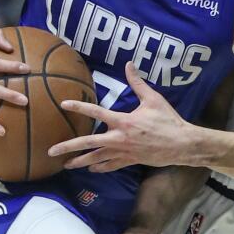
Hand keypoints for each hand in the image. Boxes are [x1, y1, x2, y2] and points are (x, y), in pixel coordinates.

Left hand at [50, 62, 194, 171]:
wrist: (182, 144)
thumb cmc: (168, 120)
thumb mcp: (153, 99)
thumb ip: (137, 82)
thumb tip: (128, 64)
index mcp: (123, 121)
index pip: (96, 112)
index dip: (79, 108)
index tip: (63, 104)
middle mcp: (119, 138)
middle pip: (88, 143)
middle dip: (68, 147)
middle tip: (51, 151)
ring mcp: (123, 152)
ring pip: (96, 159)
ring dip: (79, 162)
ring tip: (65, 165)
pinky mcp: (129, 161)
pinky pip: (110, 166)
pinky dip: (99, 168)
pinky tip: (90, 169)